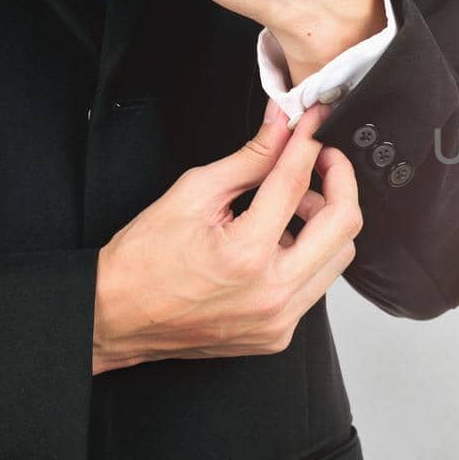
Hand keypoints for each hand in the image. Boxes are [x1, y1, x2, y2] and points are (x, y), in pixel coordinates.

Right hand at [92, 102, 361, 374]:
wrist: (114, 317)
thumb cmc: (142, 261)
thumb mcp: (193, 193)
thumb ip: (249, 159)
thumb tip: (281, 127)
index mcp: (246, 255)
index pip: (295, 184)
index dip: (309, 144)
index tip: (315, 124)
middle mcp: (271, 294)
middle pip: (344, 225)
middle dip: (339, 181)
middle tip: (321, 159)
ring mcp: (278, 320)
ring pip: (338, 256)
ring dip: (325, 221)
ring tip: (291, 205)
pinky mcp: (277, 335)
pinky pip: (315, 284)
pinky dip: (307, 254)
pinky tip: (277, 241)